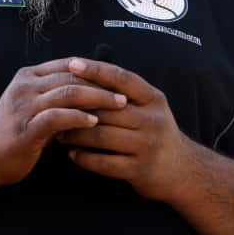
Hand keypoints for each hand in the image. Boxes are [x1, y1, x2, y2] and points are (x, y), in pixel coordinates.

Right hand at [0, 58, 128, 187]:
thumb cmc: (18, 131)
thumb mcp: (38, 105)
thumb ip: (60, 93)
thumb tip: (99, 85)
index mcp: (29, 76)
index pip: (70, 64)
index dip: (97, 70)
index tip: (121, 79)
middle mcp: (25, 86)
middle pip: (72, 76)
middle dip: (103, 84)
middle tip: (126, 93)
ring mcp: (23, 106)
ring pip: (68, 93)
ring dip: (97, 98)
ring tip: (119, 105)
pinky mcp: (25, 128)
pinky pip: (57, 117)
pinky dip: (78, 118)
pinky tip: (94, 122)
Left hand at [57, 58, 191, 201]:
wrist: (181, 170)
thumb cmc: (153, 132)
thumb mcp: (149, 107)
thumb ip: (123, 92)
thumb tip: (85, 73)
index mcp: (154, 99)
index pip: (123, 79)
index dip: (97, 70)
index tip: (72, 63)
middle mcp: (153, 120)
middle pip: (106, 109)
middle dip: (76, 109)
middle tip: (52, 108)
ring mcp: (147, 146)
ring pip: (101, 136)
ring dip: (74, 135)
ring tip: (57, 133)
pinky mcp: (140, 170)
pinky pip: (103, 163)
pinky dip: (83, 158)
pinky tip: (71, 154)